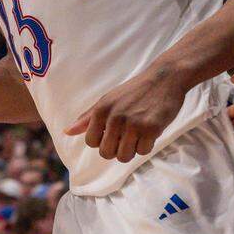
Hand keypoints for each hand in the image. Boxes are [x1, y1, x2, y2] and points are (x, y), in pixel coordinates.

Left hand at [64, 68, 187, 161]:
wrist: (165, 77)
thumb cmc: (136, 90)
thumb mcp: (109, 99)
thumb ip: (88, 117)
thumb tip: (67, 132)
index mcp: (102, 109)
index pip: (91, 142)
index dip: (103, 141)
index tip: (114, 132)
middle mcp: (115, 117)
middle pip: (106, 153)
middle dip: (117, 149)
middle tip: (128, 135)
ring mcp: (133, 123)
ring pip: (124, 156)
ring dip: (132, 149)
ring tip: (139, 134)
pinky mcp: (151, 128)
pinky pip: (143, 152)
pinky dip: (147, 145)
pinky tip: (150, 131)